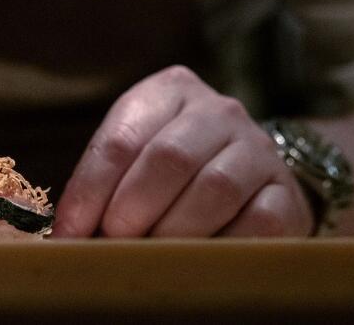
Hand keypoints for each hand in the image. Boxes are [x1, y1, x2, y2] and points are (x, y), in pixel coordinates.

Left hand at [52, 66, 312, 236]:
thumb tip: (67, 235)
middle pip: (168, 158)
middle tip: (113, 241)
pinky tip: (199, 262)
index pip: (121, 139)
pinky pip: (257, 222)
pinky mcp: (286, 193)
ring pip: (214, 188)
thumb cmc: (174, 173)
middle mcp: (219, 111)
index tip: (69, 232)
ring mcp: (258, 149)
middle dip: (131, 207)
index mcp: (170, 92)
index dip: (89, 190)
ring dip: (174, 230)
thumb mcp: (136, 159)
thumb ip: (105, 185)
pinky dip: (222, 246)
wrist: (252, 178)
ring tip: (150, 256)